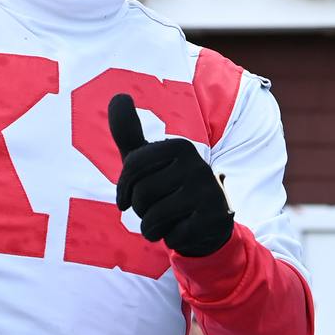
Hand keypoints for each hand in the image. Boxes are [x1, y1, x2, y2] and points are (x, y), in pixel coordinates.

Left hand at [108, 93, 233, 256]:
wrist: (206, 223)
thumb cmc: (167, 187)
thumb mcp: (145, 160)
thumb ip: (128, 131)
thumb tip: (118, 95)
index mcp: (179, 147)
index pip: (132, 166)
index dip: (123, 189)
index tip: (126, 199)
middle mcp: (197, 165)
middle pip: (142, 195)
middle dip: (140, 210)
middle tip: (155, 208)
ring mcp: (209, 192)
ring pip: (155, 218)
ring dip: (152, 228)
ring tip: (164, 222)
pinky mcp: (216, 219)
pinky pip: (174, 236)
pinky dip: (172, 239)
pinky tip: (183, 230)